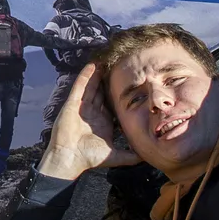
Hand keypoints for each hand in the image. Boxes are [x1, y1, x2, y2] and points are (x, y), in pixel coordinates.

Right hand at [39, 65, 139, 182]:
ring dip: (98, 74)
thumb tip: (147, 157)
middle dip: (108, 80)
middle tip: (117, 66)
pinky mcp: (73, 103)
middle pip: (102, 92)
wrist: (71, 158)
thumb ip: (131, 156)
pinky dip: (85, 75)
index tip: (129, 84)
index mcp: (104, 122)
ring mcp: (83, 106)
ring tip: (105, 61)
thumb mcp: (116, 156)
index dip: (119, 94)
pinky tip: (91, 65)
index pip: (113, 104)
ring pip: (92, 86)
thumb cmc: (90, 157)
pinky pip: (80, 86)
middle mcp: (94, 112)